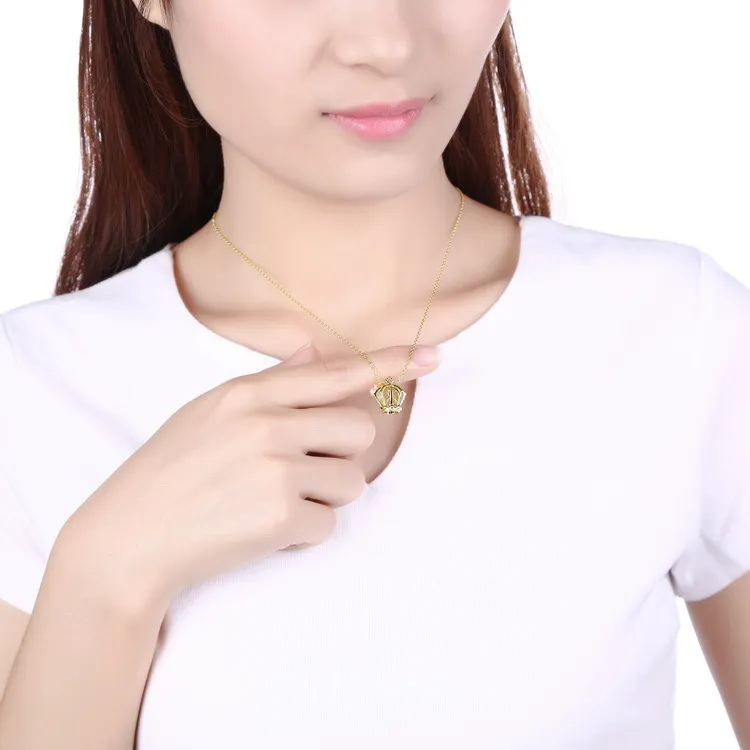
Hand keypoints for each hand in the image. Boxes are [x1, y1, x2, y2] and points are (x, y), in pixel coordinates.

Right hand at [60, 342, 440, 614]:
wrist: (130, 538)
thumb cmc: (170, 470)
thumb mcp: (210, 412)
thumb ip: (269, 383)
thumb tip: (313, 349)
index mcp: (249, 393)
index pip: (335, 371)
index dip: (390, 362)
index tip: (432, 356)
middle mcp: (268, 424)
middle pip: (360, 430)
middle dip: (343, 454)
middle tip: (303, 470)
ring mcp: (275, 469)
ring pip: (353, 480)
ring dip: (326, 497)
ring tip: (278, 502)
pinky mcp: (280, 517)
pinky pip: (330, 523)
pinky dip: (305, 532)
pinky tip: (266, 530)